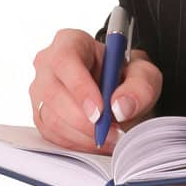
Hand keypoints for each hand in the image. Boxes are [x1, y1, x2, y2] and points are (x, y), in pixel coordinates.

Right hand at [29, 27, 162, 155]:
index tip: (100, 110)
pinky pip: (52, 135)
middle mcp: (48, 64)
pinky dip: (77, 143)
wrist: (118, 92)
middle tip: (110, 131)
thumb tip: (120, 106)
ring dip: (83, 135)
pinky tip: (97, 141)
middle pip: (53, 93)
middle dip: (83, 119)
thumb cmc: (125, 76)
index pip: (64, 60)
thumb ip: (139, 86)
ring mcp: (41, 91)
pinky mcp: (41, 115)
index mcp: (70, 42)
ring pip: (51, 118)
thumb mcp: (144, 74)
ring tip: (110, 137)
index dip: (80, 87)